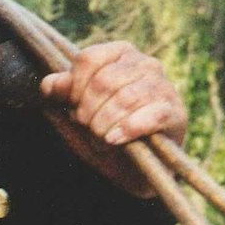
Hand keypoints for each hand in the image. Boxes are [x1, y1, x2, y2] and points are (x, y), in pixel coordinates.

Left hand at [39, 41, 185, 195]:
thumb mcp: (76, 114)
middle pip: (104, 81)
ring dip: (105, 124)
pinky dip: (128, 129)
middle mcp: (144, 63)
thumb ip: (61, 95)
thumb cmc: (104, 134)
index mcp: (119, 54)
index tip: (72, 109)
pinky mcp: (174, 113)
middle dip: (88, 111)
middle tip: (88, 129)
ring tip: (101, 139)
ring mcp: (163, 86)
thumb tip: (50, 84)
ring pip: (125, 98)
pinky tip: (115, 140)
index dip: (74, 87)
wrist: (134, 170)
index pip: (88, 59)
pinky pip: (150, 115)